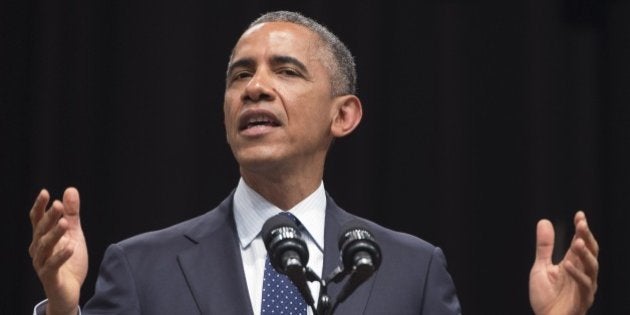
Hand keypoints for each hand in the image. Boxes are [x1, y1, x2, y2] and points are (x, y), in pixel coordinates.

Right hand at [29, 187, 87, 314]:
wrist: (69, 291)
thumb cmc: (69, 262)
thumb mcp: (73, 234)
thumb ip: (71, 214)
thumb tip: (70, 190)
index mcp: (42, 239)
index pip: (38, 220)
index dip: (40, 207)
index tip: (45, 193)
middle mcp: (38, 250)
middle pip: (41, 231)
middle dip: (49, 217)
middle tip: (58, 205)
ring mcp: (42, 264)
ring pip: (45, 247)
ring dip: (54, 234)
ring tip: (64, 223)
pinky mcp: (49, 277)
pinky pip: (53, 265)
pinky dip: (61, 256)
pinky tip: (70, 247)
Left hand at [529, 211, 598, 314]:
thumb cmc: (547, 297)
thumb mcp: (541, 267)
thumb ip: (544, 247)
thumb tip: (544, 222)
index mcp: (573, 264)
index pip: (581, 242)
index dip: (581, 229)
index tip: (580, 215)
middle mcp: (582, 273)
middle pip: (590, 252)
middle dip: (587, 237)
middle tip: (582, 224)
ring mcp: (584, 286)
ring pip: (592, 267)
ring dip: (585, 254)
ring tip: (578, 242)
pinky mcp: (582, 299)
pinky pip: (583, 285)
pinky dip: (576, 274)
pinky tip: (567, 264)